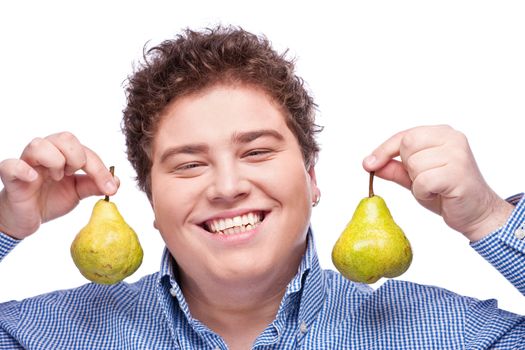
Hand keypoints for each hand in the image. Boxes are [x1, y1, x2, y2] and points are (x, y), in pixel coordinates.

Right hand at [0, 132, 117, 239]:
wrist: (27, 218)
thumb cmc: (50, 198)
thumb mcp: (77, 193)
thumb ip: (94, 185)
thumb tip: (116, 182)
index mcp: (63, 154)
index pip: (85, 151)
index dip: (100, 169)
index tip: (110, 187)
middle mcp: (46, 153)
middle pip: (64, 138)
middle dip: (77, 157)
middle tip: (74, 175)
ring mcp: (27, 163)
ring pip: (39, 145)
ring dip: (55, 161)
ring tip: (56, 178)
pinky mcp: (10, 177)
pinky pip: (10, 165)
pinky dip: (23, 169)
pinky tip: (34, 178)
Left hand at [363, 125, 513, 241]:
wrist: (477, 213)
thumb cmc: (447, 193)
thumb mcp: (414, 178)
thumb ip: (395, 169)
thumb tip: (370, 163)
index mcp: (442, 133)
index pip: (403, 136)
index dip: (383, 150)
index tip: (368, 164)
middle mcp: (452, 138)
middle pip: (407, 145)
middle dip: (408, 168)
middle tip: (424, 179)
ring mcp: (457, 154)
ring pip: (413, 165)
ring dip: (417, 183)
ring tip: (434, 188)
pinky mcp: (458, 173)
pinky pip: (423, 181)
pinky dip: (424, 193)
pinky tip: (439, 194)